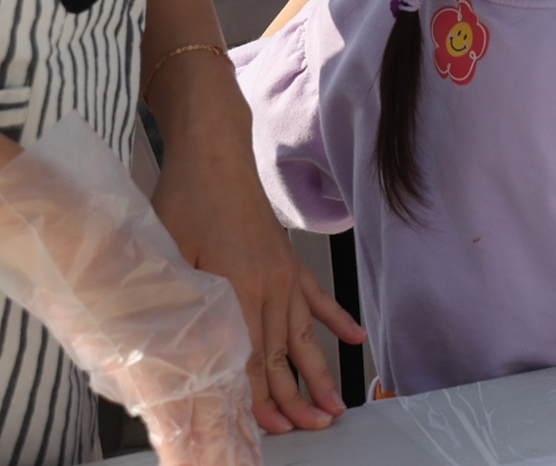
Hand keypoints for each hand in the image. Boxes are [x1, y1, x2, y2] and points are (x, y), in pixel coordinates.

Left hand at [149, 140, 361, 435]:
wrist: (215, 155)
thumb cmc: (187, 201)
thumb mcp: (172, 255)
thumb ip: (185, 303)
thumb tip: (181, 351)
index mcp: (241, 288)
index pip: (251, 357)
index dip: (259, 397)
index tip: (268, 426)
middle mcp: (271, 286)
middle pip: (283, 354)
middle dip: (296, 397)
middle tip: (311, 428)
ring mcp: (285, 273)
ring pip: (303, 334)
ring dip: (319, 372)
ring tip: (335, 404)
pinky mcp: (288, 261)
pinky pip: (317, 298)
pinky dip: (337, 320)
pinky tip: (354, 339)